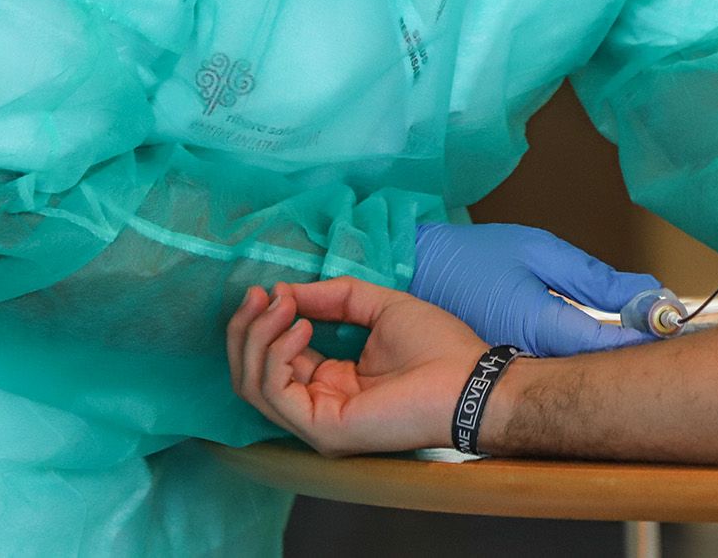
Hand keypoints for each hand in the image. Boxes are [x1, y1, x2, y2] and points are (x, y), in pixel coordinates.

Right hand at [226, 279, 488, 456]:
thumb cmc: (438, 347)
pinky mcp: (322, 429)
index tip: (268, 289)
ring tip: (282, 306)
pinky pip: (275, 393)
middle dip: (247, 329)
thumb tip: (284, 291)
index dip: (264, 321)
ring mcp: (316, 421)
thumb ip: (333, 298)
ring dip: (258, 338)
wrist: (469, 379)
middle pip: (252, 373)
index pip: (275, 357)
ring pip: (254, 384)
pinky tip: (301, 328)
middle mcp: (318, 403)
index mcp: (332, 380)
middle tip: (258, 295)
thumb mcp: (379, 306)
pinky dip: (276, 356)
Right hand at [407, 222, 664, 355]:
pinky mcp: (510, 367)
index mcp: (540, 324)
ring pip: (578, 369)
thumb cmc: (470, 256)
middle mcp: (532, 357)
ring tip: (645, 331)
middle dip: (635, 350)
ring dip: (611, 353)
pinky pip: (556, 366)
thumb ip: (593, 277)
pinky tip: (603, 340)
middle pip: (597, 367)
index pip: (607, 347)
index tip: (678, 328)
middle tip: (672, 331)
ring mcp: (519, 367)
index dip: (646, 339)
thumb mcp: (537, 250)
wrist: (412, 274)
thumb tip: (645, 291)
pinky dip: (582, 354)